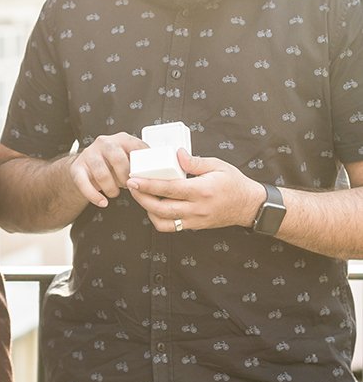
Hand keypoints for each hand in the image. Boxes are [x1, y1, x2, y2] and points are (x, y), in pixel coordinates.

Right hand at [67, 133, 147, 207]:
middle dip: (125, 178)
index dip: (142, 165)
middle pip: (117, 159)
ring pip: (101, 173)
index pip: (136, 147)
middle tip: (129, 187)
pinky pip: (83, 183)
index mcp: (122, 138)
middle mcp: (104, 143)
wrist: (86, 168)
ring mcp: (88, 154)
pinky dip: (94, 196)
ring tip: (114, 193)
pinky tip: (103, 202)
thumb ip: (142, 163)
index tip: (145, 177)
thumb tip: (164, 175)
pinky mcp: (76, 168)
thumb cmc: (114, 166)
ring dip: (111, 188)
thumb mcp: (129, 159)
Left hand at [127, 149, 267, 232]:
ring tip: (142, 196)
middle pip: (161, 208)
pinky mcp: (194, 226)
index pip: (169, 189)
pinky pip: (172, 227)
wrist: (250, 206)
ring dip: (148, 210)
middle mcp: (197, 208)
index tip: (133, 180)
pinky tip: (155, 207)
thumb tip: (177, 154)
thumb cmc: (234, 183)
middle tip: (131, 187)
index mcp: (201, 190)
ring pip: (163, 222)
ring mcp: (195, 220)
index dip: (148, 185)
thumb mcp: (218, 166)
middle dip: (141, 198)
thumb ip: (195, 162)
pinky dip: (158, 219)